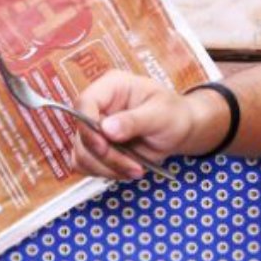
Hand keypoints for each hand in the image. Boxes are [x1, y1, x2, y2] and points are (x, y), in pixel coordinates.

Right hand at [73, 70, 198, 180]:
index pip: (85, 103)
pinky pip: (87, 166)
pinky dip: (106, 173)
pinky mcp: (96, 148)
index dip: (88, 126)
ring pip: (82, 155)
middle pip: (82, 135)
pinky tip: (126, 170)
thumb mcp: (160, 114)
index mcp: (111, 87)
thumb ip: (134, 121)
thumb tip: (107, 129)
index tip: (104, 145)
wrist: (178, 130)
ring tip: (135, 170)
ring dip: (107, 168)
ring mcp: (95, 129)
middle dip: (105, 156)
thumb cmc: (173, 114)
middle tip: (132, 165)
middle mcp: (99, 107)